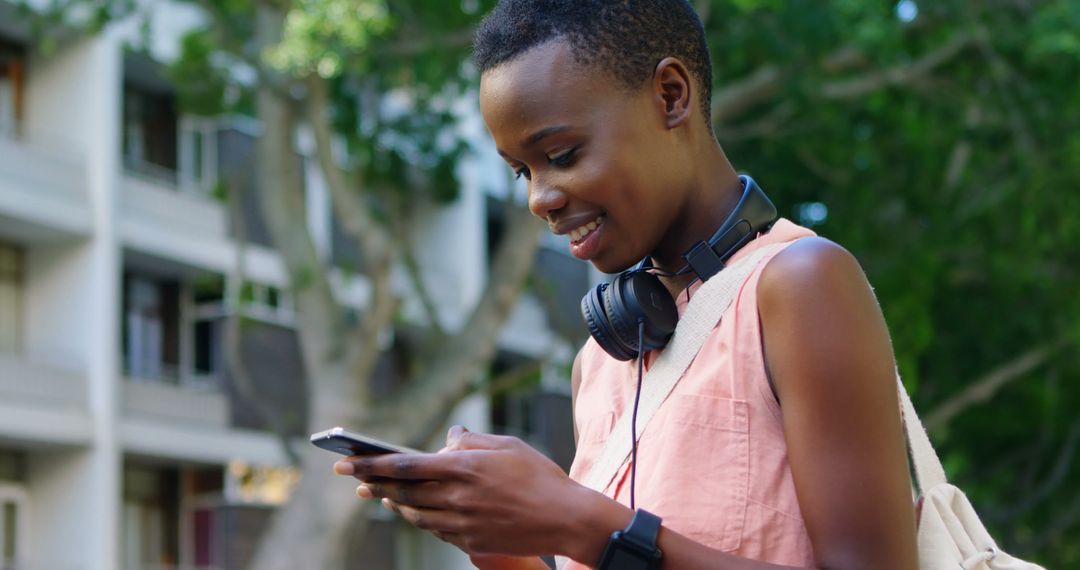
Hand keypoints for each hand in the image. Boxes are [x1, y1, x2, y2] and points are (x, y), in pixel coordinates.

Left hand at [334, 426, 593, 557]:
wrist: (565, 518)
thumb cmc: (539, 476)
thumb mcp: (508, 445)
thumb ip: (472, 441)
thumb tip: (448, 439)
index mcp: (465, 467)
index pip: (406, 465)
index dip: (372, 464)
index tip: (348, 461)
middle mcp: (458, 497)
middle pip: (403, 492)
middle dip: (373, 484)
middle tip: (352, 479)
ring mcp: (463, 523)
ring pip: (415, 514)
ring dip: (394, 504)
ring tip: (381, 495)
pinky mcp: (470, 542)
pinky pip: (435, 530)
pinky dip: (420, 519)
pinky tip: (414, 512)